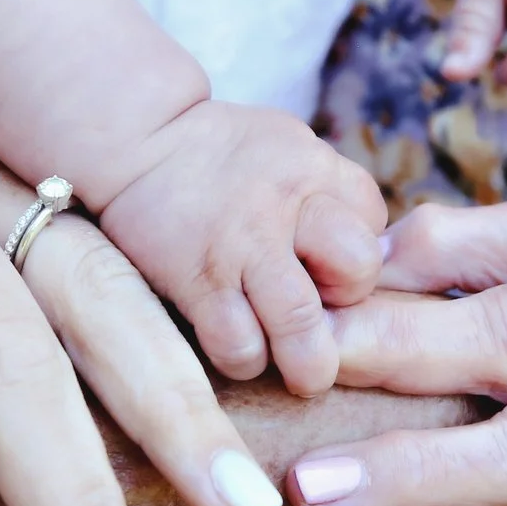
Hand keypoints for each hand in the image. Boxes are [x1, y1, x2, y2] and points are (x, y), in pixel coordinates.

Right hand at [97, 101, 386, 396]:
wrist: (133, 139)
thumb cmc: (219, 157)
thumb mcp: (287, 148)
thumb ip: (329, 196)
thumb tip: (366, 260)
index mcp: (315, 169)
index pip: (373, 226)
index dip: (353, 255)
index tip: (323, 264)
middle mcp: (286, 203)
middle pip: (357, 271)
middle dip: (345, 305)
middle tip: (319, 316)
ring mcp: (240, 245)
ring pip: (301, 325)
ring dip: (304, 360)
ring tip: (295, 365)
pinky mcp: (196, 280)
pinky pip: (239, 345)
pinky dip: (244, 359)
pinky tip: (237, 346)